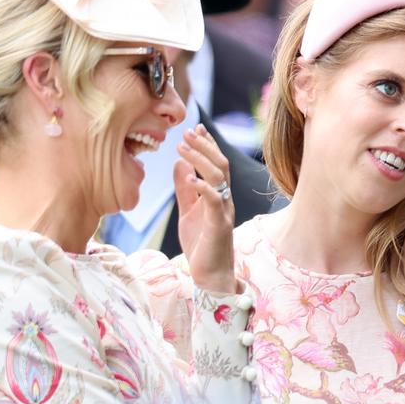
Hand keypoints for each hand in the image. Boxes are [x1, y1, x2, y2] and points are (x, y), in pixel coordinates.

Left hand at [175, 124, 236, 293]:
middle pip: (220, 165)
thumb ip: (185, 190)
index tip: (195, 128)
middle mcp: (225, 199)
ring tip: (183, 149)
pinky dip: (203, 188)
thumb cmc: (201, 245)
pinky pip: (215, 201)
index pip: (216, 164)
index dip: (207, 144)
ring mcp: (224, 211)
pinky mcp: (219, 225)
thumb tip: (179, 164)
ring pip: (219, 177)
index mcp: (218, 196)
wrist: (211, 275)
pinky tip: (189, 179)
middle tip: (187, 132)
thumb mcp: (188, 212)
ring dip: (200, 160)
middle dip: (204, 146)